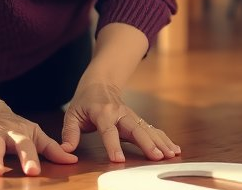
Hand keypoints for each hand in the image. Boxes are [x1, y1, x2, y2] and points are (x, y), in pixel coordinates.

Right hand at [0, 98, 76, 176]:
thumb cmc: (14, 128)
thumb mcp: (34, 135)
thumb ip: (51, 149)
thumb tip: (73, 160)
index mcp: (24, 134)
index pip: (33, 146)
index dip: (35, 158)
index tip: (36, 172)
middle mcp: (7, 133)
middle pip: (13, 145)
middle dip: (19, 158)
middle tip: (22, 172)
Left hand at [60, 81, 180, 161]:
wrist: (101, 82)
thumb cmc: (85, 100)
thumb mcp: (72, 114)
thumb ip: (70, 132)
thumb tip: (66, 150)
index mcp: (103, 112)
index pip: (108, 130)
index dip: (113, 145)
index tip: (119, 159)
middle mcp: (120, 113)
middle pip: (135, 129)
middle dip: (147, 143)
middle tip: (157, 156)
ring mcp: (132, 115)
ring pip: (148, 129)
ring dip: (160, 142)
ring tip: (171, 154)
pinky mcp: (138, 120)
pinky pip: (152, 129)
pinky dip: (164, 139)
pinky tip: (174, 148)